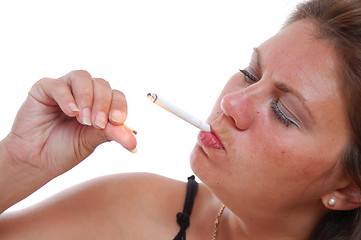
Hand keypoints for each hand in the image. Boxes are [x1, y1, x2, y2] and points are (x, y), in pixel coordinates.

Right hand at [3, 70, 136, 177]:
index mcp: (99, 105)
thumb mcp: (91, 142)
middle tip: (97, 123)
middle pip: (102, 84)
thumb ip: (111, 135)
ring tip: (83, 118)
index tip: (117, 120)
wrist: (36, 160)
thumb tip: (134, 142)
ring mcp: (65, 90)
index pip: (116, 96)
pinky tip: (70, 111)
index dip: (119, 105)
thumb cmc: (64, 149)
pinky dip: (66, 97)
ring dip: (87, 97)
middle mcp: (84, 94)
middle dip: (103, 103)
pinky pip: (58, 84)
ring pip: (82, 77)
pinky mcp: (44, 89)